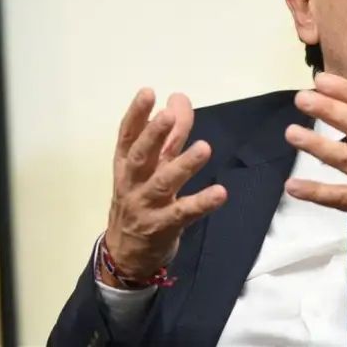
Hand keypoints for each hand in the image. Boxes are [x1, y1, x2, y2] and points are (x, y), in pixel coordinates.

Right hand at [103, 89, 226, 286]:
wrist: (126, 255)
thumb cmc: (141, 201)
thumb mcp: (151, 167)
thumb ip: (168, 135)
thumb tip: (178, 99)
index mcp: (126, 166)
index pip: (128, 136)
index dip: (136, 114)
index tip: (148, 92)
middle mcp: (132, 183)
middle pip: (141, 156)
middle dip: (154, 135)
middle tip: (169, 116)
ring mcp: (146, 206)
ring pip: (162, 183)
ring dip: (183, 165)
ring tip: (204, 148)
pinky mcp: (163, 227)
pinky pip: (184, 213)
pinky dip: (202, 202)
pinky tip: (220, 192)